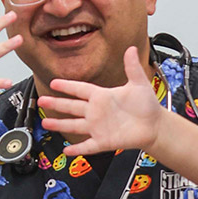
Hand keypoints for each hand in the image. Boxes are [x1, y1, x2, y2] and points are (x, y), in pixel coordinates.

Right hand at [38, 47, 162, 155]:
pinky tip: (66, 150)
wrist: (155, 126)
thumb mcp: (139, 84)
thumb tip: (131, 48)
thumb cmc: (147, 106)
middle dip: (56, 104)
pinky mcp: (104, 141)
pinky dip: (77, 149)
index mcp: (102, 96)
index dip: (67, 86)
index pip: (80, 89)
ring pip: (74, 125)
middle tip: (42, 101)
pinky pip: (88, 146)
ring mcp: (98, 127)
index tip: (54, 83)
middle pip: (71, 107)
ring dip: (60, 124)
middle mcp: (97, 111)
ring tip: (46, 123)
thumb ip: (132, 68)